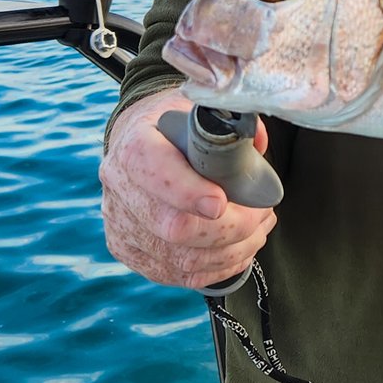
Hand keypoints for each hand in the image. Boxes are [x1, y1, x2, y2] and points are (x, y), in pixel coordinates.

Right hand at [99, 89, 276, 289]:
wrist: (140, 142)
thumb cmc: (175, 126)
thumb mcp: (198, 108)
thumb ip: (230, 122)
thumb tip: (258, 143)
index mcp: (134, 147)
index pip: (155, 172)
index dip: (189, 192)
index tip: (222, 202)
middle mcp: (120, 190)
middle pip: (173, 226)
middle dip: (229, 227)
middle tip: (262, 213)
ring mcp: (122, 227)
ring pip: (180, 258)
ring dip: (231, 250)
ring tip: (260, 230)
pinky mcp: (131, 253)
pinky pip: (177, 273)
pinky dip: (217, 267)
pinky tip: (241, 250)